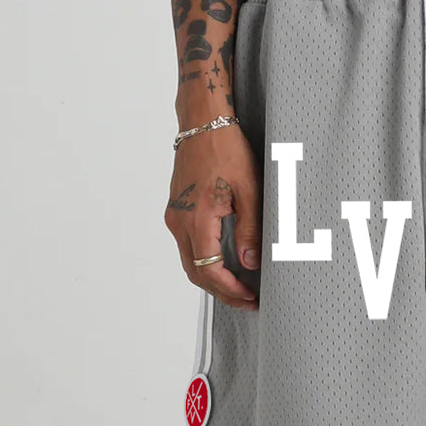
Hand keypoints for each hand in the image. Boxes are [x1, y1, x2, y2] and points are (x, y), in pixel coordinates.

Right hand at [164, 124, 261, 310]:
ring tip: (239, 289)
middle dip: (222, 292)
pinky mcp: (178, 212)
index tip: (249, 297)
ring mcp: (175, 217)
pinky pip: (188, 248)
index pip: (209, 270)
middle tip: (247, 302)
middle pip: (196, 273)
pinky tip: (226, 266)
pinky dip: (205, 263)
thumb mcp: (249, 190)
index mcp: (196, 218)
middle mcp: (179, 221)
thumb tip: (250, 265)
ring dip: (213, 280)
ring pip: (190, 262)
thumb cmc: (227, 150)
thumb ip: (250, 231)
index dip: (229, 290)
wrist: (203, 123)